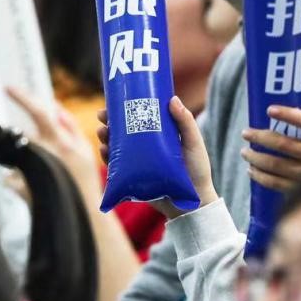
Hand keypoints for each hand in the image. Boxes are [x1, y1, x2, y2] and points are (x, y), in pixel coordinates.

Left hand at [7, 87, 99, 196]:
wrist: (78, 214)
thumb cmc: (85, 181)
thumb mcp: (85, 151)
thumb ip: (71, 127)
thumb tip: (56, 107)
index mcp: (59, 141)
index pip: (39, 113)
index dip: (23, 97)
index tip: (8, 87)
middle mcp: (41, 152)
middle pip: (21, 132)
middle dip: (25, 137)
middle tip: (38, 150)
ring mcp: (27, 168)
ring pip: (16, 152)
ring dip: (25, 158)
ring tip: (43, 174)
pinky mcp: (15, 183)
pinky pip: (11, 172)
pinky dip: (20, 175)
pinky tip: (34, 185)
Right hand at [97, 98, 217, 218]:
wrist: (192, 201)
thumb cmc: (197, 169)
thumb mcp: (193, 142)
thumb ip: (186, 122)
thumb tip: (172, 99)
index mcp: (159, 135)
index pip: (139, 117)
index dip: (124, 109)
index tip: (114, 101)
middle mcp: (146, 147)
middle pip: (123, 131)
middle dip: (109, 122)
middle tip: (102, 116)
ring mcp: (138, 162)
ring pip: (116, 147)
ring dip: (105, 138)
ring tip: (103, 133)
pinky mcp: (133, 177)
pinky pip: (115, 167)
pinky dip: (107, 158)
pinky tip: (103, 151)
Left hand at [241, 105, 300, 192]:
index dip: (288, 115)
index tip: (269, 109)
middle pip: (285, 144)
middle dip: (261, 137)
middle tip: (246, 132)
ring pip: (276, 165)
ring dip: (256, 157)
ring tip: (245, 151)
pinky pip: (275, 183)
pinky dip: (260, 176)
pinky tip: (252, 170)